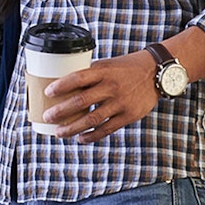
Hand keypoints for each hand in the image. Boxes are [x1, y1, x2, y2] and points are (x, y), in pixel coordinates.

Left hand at [42, 50, 158, 142]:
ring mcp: (120, 103)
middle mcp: (111, 87)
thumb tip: (66, 84)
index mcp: (103, 71)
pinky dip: (92, 135)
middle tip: (47, 116)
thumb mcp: (107, 65)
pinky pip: (107, 129)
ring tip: (59, 132)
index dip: (61, 86)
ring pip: (92, 119)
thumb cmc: (126, 68)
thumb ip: (90, 75)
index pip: (78, 78)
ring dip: (73, 128)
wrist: (156, 73)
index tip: (48, 92)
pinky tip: (80, 138)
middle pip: (81, 100)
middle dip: (62, 111)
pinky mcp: (129, 116)